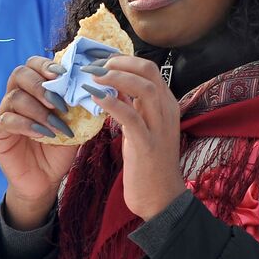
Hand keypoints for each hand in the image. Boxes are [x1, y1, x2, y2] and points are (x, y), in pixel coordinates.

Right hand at [0, 56, 80, 228]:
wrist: (45, 180)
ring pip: (15, 97)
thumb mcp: (74, 125)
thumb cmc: (58, 150)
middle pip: (19, 74)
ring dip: (39, 110)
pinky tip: (42, 135)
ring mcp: (5, 114)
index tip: (63, 75)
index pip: (33, 65)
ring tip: (56, 126)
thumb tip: (96, 87)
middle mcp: (16, 98)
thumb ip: (79, 106)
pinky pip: (8, 120)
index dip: (46, 65)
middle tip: (59, 103)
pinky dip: (27, 125)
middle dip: (41, 85)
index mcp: (34, 90)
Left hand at [87, 55, 186, 220]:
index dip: (121, 60)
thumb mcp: (140, 128)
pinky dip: (112, 104)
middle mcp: (167, 111)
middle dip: (118, 63)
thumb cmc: (147, 163)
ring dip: (115, 78)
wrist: (161, 198)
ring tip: (91, 77)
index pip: (148, 69)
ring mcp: (159, 127)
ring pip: (143, 88)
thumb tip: (112, 85)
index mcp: (165, 104)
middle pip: (148, 71)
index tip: (98, 61)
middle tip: (92, 66)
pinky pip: (131, 117)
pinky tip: (94, 99)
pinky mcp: (147, 144)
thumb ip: (131, 106)